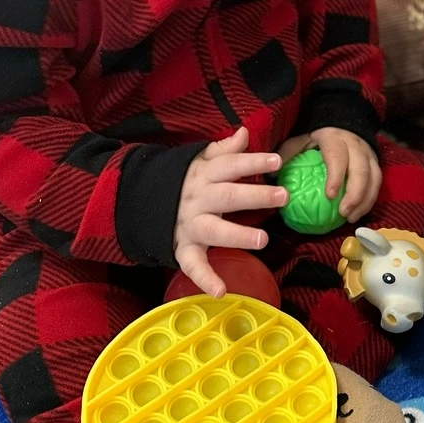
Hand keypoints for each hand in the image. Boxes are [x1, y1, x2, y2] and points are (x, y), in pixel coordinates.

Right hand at [173, 126, 283, 295]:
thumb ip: (223, 150)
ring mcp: (189, 225)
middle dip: (255, 196)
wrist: (141, 203)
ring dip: (237, 235)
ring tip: (262, 239)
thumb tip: (244, 132)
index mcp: (203, 176)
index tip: (277, 160)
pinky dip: (205, 279)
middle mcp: (197, 199)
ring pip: (213, 230)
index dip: (252, 161)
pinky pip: (193, 265)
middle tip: (282, 195)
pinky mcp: (183, 249)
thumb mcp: (199, 161)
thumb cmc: (184, 182)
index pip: (230, 166)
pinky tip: (221, 290)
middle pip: (227, 196)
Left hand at [277, 127, 381, 223]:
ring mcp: (368, 154)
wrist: (343, 122)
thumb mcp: (301, 140)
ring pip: (374, 178)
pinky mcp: (375, 163)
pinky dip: (370, 200)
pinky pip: (377, 183)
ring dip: (365, 200)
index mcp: (335, 139)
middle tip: (344, 213)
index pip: (338, 157)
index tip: (329, 196)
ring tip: (352, 218)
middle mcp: (356, 145)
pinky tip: (358, 214)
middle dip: (355, 194)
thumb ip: (289, 154)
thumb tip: (270, 176)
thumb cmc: (318, 138)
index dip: (336, 176)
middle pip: (361, 170)